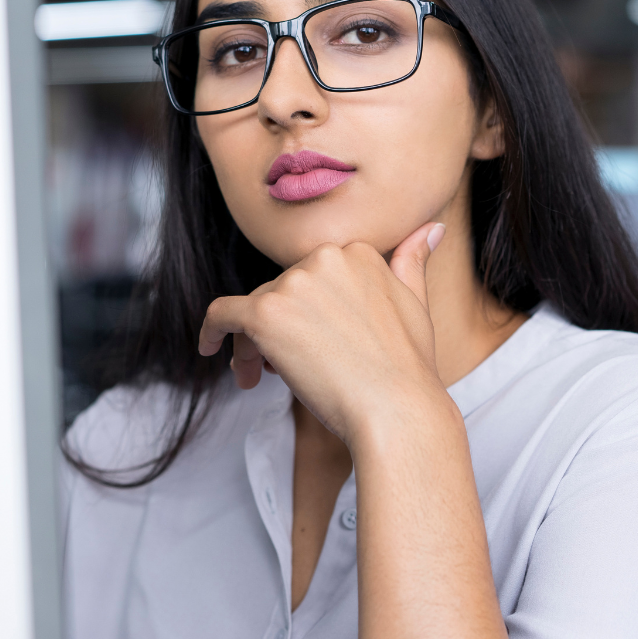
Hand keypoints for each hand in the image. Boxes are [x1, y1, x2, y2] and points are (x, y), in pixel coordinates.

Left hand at [198, 221, 447, 443]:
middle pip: (280, 292)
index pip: (311, 277)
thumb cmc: (408, 368)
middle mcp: (324, 257)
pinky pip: (222, 313)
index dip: (304, 312)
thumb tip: (430, 228)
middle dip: (276, 330)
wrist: (397, 411)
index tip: (308, 342)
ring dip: (253, 343)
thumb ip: (412, 261)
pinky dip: (211, 331)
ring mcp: (294, 284)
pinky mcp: (266, 313)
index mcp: (357, 252)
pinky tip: (207, 348)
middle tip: (275, 371)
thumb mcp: (416, 304)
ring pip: (254, 309)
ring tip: (258, 379)